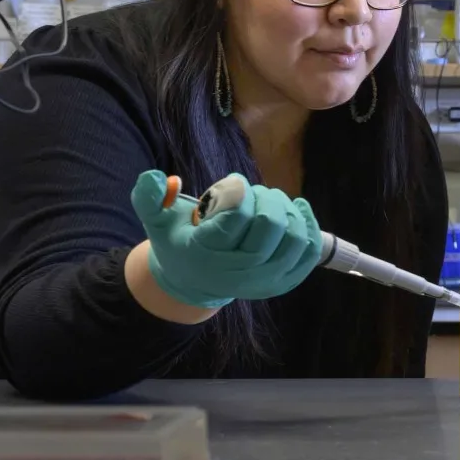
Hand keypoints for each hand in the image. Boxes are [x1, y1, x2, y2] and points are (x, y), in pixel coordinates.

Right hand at [130, 170, 322, 307]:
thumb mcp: (156, 221)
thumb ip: (149, 198)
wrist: (194, 279)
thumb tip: (156, 178)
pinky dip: (310, 226)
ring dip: (288, 210)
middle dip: (267, 198)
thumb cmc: (179, 241)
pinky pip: (310, 253)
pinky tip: (298, 209)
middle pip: (272, 226)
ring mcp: (265, 281)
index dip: (241, 192)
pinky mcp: (285, 282)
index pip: (237, 216)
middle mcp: (239, 273)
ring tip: (272, 201)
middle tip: (257, 192)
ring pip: (295, 238)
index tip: (235, 184)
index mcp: (207, 254)